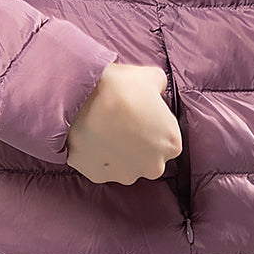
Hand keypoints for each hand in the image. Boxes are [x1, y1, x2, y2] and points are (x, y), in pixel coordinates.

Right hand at [65, 62, 182, 184]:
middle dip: (138, 143)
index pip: (167, 138)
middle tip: (122, 121)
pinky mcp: (99, 177)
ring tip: (104, 128)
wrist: (82, 98)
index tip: (140, 114)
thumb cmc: (122, 88)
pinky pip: (100, 168)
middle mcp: (153, 166)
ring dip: (117, 152)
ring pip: (125, 166)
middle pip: (149, 157)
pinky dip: (97, 156)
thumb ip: (161, 88)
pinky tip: (92, 137)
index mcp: (171, 144)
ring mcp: (126, 175)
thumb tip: (156, 91)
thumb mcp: (152, 76)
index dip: (153, 125)